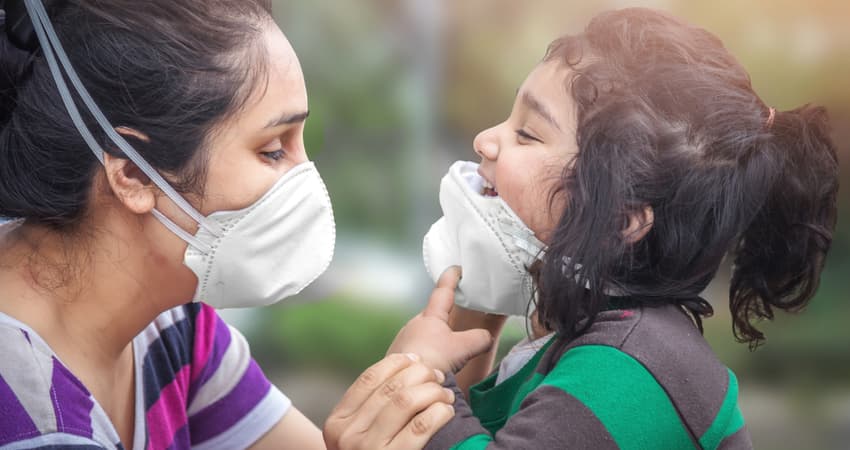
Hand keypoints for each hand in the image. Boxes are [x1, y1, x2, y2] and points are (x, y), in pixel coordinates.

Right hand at [324, 353, 455, 449]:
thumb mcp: (357, 435)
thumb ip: (371, 407)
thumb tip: (410, 365)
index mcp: (337, 422)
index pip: (369, 378)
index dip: (397, 363)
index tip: (416, 360)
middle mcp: (348, 435)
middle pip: (392, 387)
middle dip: (421, 375)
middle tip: (438, 377)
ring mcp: (369, 449)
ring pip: (407, 401)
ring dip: (433, 392)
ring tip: (446, 395)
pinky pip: (421, 426)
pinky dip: (439, 412)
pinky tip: (447, 411)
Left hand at [387, 266, 494, 372]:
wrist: (404, 384)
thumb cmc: (432, 360)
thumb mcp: (463, 348)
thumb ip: (479, 339)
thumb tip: (487, 337)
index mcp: (430, 317)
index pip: (443, 291)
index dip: (451, 278)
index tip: (455, 269)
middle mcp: (414, 324)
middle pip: (432, 315)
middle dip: (443, 317)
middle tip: (456, 322)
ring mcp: (404, 340)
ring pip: (424, 334)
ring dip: (434, 340)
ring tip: (445, 355)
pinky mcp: (398, 357)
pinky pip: (416, 350)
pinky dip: (426, 355)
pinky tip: (433, 367)